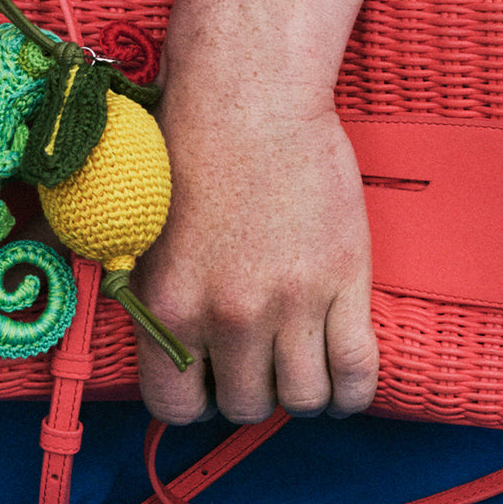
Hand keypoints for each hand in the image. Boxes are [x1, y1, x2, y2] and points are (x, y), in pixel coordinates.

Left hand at [133, 80, 378, 424]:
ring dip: (301, 391)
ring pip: (303, 399)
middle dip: (249, 390)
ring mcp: (292, 301)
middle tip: (256, 359)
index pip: (175, 407)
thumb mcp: (144, 235)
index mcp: (169, 306)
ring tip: (299, 362)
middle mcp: (229, 315)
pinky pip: (358, 371)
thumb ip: (147, 302)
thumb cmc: (191, 153)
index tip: (207, 380)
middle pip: (245, 406)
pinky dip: (353, 389)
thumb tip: (148, 350)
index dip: (194, 399)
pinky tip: (343, 376)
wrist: (251, 96)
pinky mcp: (345, 281)